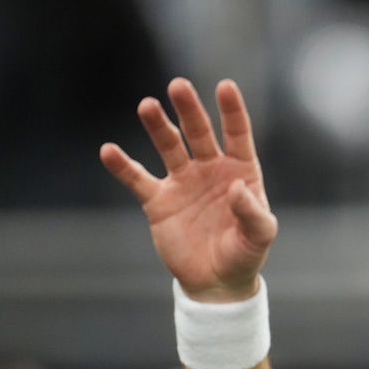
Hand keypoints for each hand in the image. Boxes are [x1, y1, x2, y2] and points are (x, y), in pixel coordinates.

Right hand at [99, 78, 276, 302]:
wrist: (216, 282)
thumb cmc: (244, 255)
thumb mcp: (259, 236)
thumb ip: (253, 212)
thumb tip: (236, 188)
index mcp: (240, 171)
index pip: (236, 134)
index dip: (231, 111)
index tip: (224, 86)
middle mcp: (210, 169)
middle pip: (198, 132)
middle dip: (189, 110)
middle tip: (178, 86)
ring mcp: (182, 181)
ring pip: (168, 146)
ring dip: (158, 126)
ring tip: (147, 106)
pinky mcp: (158, 200)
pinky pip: (138, 179)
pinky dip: (123, 166)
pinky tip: (109, 151)